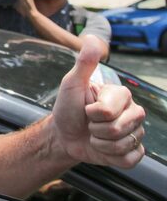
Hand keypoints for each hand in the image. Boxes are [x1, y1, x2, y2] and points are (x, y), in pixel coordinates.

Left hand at [51, 35, 145, 167]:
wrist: (64, 135)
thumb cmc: (67, 107)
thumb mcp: (71, 84)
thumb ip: (84, 63)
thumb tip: (92, 40)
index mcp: (121, 95)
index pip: (109, 112)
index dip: (92, 114)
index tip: (86, 109)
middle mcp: (134, 112)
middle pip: (118, 129)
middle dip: (96, 130)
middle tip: (89, 124)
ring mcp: (136, 132)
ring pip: (123, 145)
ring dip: (101, 144)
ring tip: (95, 135)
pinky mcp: (133, 151)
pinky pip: (130, 160)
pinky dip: (111, 158)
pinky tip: (104, 149)